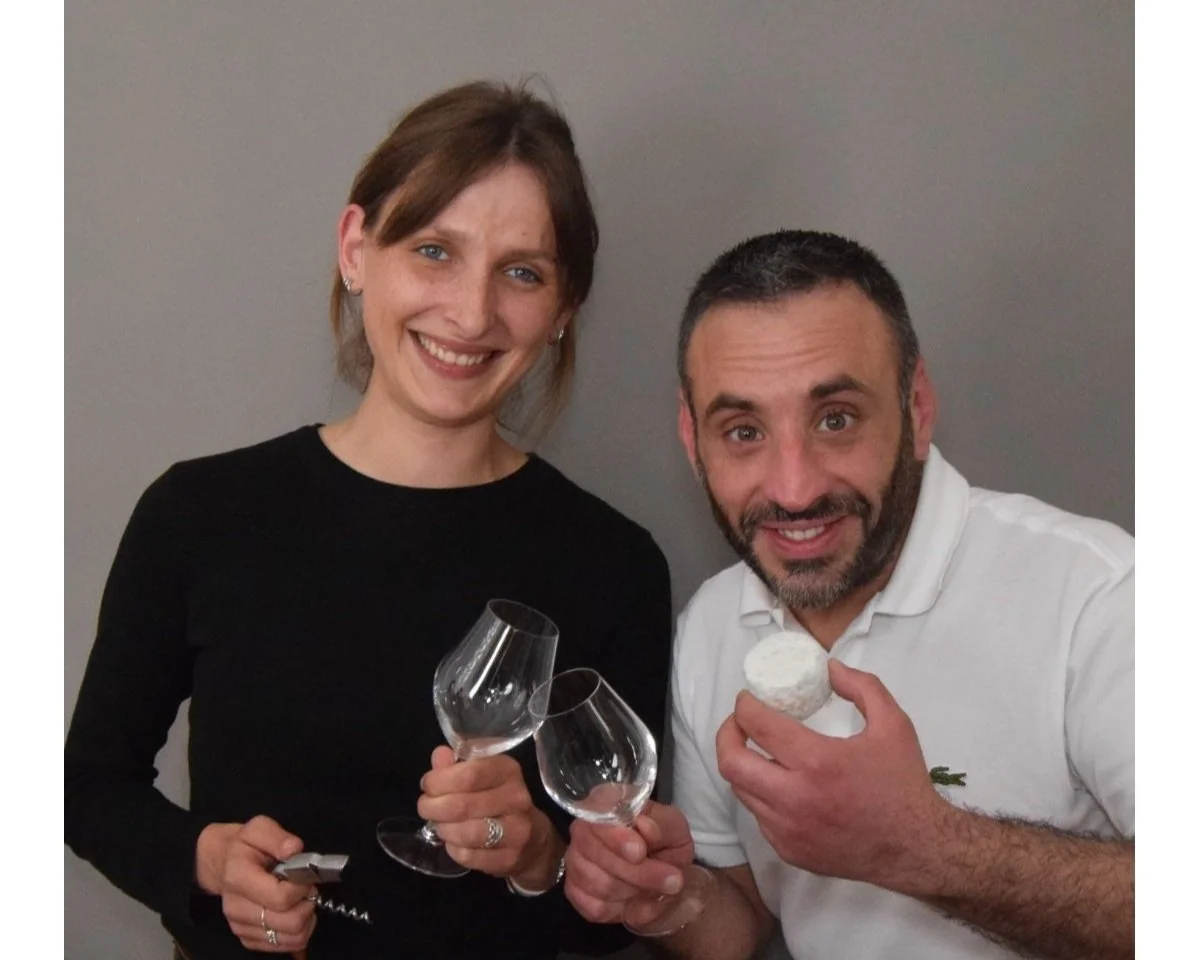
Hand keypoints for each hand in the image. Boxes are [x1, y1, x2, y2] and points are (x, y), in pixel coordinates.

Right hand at [195, 815, 316, 954]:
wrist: (221, 863)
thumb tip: (295, 849)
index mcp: (239, 878)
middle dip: (308, 905)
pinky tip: (294, 913)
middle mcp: (236, 908)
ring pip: (290, 938)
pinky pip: (282, 946)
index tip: (306, 877)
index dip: (302, 888)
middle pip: (289, 923)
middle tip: (308, 890)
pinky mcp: (246, 939)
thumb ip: (278, 837)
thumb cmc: (244, 845)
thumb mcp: (259, 828)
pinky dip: (296, 933)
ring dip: (306, 921)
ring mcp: (240, 927)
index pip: (281, 897)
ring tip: (302, 901)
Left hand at [417, 746, 558, 884]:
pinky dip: (453, 849)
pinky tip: (453, 842)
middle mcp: (517, 798)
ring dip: (444, 829)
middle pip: (462, 805)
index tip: (427, 786)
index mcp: (508, 771)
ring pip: (466, 833)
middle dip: (434, 807)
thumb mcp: (482, 775)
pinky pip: (469, 856)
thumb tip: (439, 755)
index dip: (439, 781)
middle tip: (425, 808)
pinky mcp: (510, 858)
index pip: (469, 774)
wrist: (532, 838)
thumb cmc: (498, 799)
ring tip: (440, 825)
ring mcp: (517, 830)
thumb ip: (456, 766)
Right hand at [563, 800, 694, 923]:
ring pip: (598, 883)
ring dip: (634, 891)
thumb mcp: (675, 828)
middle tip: (672, 880)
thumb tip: (645, 827)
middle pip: (597, 853)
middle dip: (638, 873)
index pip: (597, 815)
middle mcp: (583, 828)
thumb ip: (662, 824)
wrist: (663, 872)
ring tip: (655, 888)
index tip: (639, 852)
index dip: (616, 837)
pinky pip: (594, 906)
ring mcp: (576, 860)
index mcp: (605, 802)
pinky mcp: (575, 891)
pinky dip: (623, 909)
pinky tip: (636, 899)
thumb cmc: (665, 842)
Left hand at [716, 660, 951, 889]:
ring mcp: (788, 830)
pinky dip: (760, 795)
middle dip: (727, 735)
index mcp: (817, 762)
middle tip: (738, 723)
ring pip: (740, 791)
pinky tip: (776, 784)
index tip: (747, 699)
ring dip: (742, 765)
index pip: (758, 726)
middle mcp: (794, 798)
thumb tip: (829, 668)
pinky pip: (759, 817)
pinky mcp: (789, 851)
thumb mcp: (893, 724)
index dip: (744, 706)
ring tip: (756, 750)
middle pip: (731, 763)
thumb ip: (861, 687)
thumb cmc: (903, 783)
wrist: (917, 847)